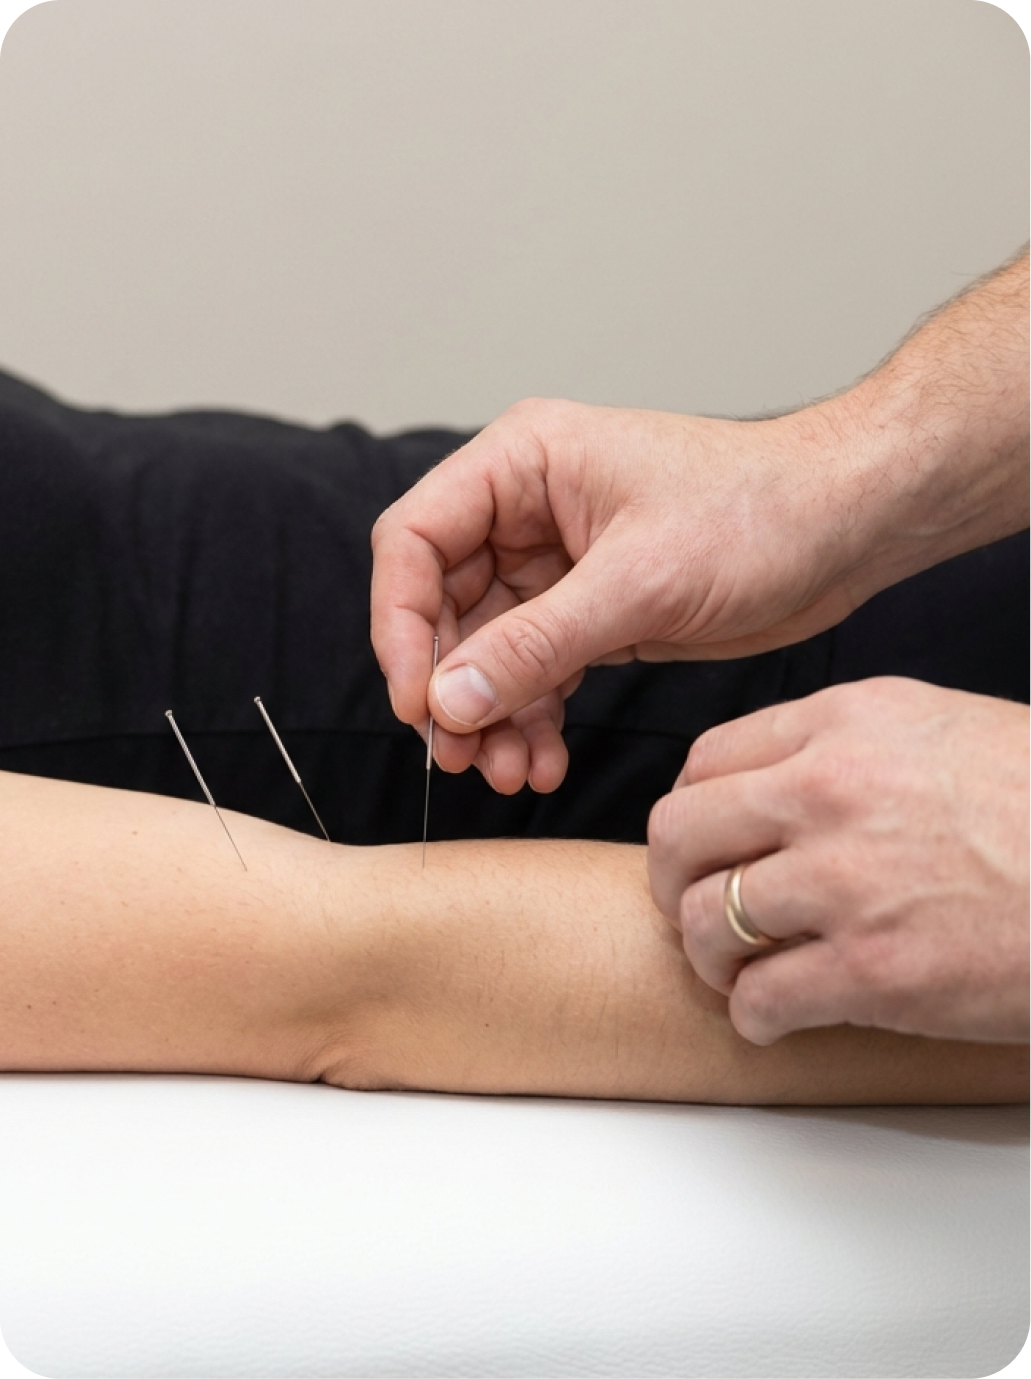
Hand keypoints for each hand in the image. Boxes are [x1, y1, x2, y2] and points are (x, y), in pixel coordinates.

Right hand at [371, 396, 889, 791]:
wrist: (846, 528)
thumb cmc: (759, 512)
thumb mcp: (641, 582)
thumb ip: (536, 643)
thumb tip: (449, 700)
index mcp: (522, 463)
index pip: (414, 538)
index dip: (399, 623)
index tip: (417, 702)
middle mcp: (526, 510)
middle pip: (441, 605)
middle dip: (450, 686)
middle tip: (462, 756)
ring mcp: (556, 564)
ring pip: (485, 650)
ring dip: (491, 715)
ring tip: (512, 772)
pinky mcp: (590, 611)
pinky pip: (533, 672)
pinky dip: (532, 717)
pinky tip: (544, 760)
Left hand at [647, 676, 1030, 1044]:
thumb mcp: (938, 730)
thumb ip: (844, 748)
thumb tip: (771, 786)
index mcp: (845, 723)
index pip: (706, 759)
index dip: (693, 810)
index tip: (705, 843)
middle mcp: (829, 791)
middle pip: (679, 834)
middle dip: (675, 881)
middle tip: (695, 907)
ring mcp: (847, 882)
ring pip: (705, 921)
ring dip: (711, 957)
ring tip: (741, 970)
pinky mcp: (874, 972)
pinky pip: (758, 1000)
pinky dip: (755, 1018)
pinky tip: (779, 1016)